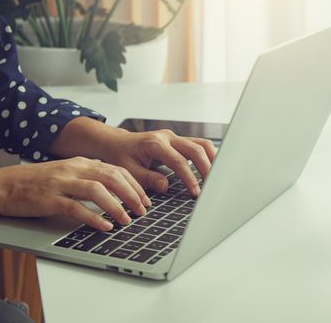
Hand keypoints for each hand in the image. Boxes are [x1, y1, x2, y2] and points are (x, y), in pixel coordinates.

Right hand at [0, 157, 150, 230]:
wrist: (3, 185)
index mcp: (82, 162)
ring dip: (116, 206)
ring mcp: (62, 183)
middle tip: (142, 210)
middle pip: (112, 177)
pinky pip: (76, 208)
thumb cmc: (37, 182)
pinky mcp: (50, 199)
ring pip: (97, 190)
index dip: (134, 185)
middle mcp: (74, 169)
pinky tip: (104, 226)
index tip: (145, 198)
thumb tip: (117, 189)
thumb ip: (91, 177)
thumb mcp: (68, 173)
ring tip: (127, 220)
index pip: (116, 170)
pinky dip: (93, 218)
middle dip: (132, 194)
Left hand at [49, 117, 216, 196]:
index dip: (189, 178)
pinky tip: (209, 169)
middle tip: (210, 187)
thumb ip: (147, 178)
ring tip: (214, 178)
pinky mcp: (178, 140)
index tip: (195, 192)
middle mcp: (167, 137)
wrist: (116, 143)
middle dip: (206, 168)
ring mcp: (174, 137)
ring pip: (201, 144)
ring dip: (211, 160)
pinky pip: (198, 145)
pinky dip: (207, 156)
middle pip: (196, 149)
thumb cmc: (120, 156)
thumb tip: (166, 186)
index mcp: (154, 144)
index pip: (179, 161)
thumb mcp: (128, 171)